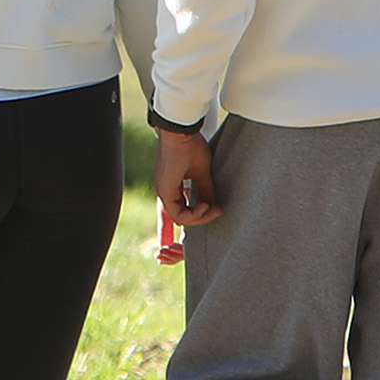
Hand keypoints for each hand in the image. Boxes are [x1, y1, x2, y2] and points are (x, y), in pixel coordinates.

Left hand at [152, 129, 220, 264]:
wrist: (182, 133)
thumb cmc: (191, 146)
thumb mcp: (203, 173)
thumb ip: (207, 191)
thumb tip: (215, 207)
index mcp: (171, 186)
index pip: (170, 212)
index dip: (168, 229)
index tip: (166, 246)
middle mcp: (165, 191)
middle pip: (172, 219)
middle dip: (183, 230)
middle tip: (211, 218)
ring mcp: (163, 191)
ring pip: (179, 218)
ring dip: (199, 217)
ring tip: (213, 209)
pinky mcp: (165, 190)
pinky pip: (178, 214)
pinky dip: (194, 214)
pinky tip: (205, 206)